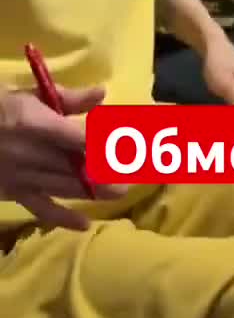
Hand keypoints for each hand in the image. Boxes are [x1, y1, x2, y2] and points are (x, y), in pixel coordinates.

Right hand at [0, 85, 126, 230]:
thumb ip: (68, 98)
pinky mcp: (14, 193)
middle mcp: (31, 154)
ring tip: (121, 192)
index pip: (79, 139)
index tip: (130, 149)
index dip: (105, 147)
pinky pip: (41, 209)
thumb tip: (103, 94)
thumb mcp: (29, 94)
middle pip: (77, 167)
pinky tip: (85, 224)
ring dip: (95, 192)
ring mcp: (22, 177)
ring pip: (65, 187)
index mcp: (36, 124)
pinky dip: (63, 218)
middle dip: (107, 173)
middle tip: (135, 176)